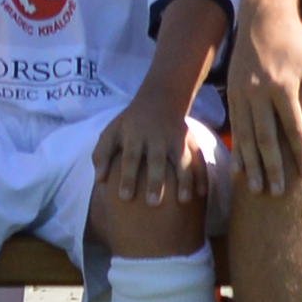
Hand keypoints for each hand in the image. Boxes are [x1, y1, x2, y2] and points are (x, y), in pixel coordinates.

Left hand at [92, 75, 211, 217]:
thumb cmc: (131, 123)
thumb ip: (102, 154)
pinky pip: (199, 158)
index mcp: (135, 134)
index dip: (128, 176)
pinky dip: (202, 175)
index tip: (124, 197)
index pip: (131, 156)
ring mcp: (177, 137)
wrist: (160, 98)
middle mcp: (157, 136)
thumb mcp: (112, 131)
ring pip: (182, 159)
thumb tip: (99, 180)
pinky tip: (202, 193)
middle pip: (157, 159)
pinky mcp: (192, 140)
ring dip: (184, 179)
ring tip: (184, 201)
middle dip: (156, 181)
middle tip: (153, 203)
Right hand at [226, 7, 301, 199]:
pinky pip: (235, 127)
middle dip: (271, 167)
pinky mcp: (232, 94)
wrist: (262, 19)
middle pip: (265, 137)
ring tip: (257, 189)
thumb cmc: (300, 40)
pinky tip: (240, 170)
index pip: (293, 127)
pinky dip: (238, 150)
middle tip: (277, 194)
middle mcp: (258, 91)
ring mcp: (242, 93)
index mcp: (283, 83)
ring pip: (245, 136)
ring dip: (251, 165)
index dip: (300, 153)